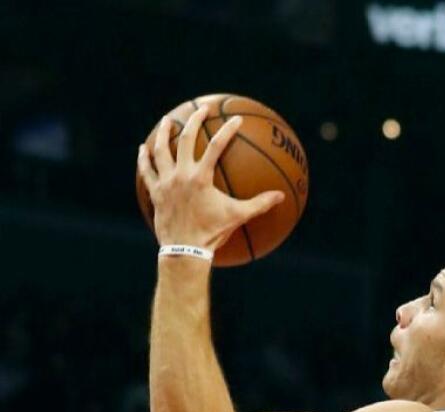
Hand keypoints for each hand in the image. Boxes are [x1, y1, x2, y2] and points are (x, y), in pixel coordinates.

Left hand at [137, 105, 283, 250]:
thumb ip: (259, 204)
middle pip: (186, 139)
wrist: (184, 250)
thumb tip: (281, 196)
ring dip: (164, 133)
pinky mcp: (155, 191)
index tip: (236, 120)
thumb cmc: (212, 233)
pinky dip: (144, 158)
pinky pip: (147, 170)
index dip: (227, 131)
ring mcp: (165, 182)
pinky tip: (144, 148)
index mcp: (201, 177)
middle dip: (194, 120)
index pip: (216, 146)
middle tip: (202, 109)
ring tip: (167, 121)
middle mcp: (181, 174)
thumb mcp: (238, 217)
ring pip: (161, 150)